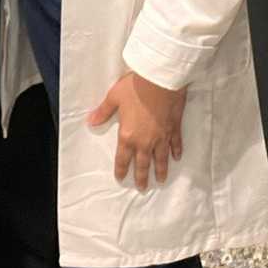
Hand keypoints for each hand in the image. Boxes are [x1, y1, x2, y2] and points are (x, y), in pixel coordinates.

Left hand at [87, 71, 185, 189]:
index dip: (121, 169)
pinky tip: (177, 157)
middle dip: (142, 177)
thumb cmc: (135, 87)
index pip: (123, 158)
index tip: (121, 178)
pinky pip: (175, 143)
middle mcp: (145, 141)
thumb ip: (104, 112)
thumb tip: (91, 121)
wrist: (160, 79)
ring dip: (161, 170)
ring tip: (161, 179)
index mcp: (128, 136)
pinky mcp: (174, 128)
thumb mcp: (114, 98)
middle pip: (143, 164)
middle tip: (142, 187)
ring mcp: (162, 136)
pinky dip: (176, 151)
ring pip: (161, 158)